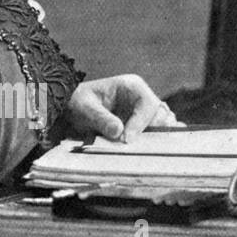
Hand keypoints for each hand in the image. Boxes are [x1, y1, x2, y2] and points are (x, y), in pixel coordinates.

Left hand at [64, 75, 183, 141]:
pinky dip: (154, 142)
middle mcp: (142, 98)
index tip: (126, 139)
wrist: (74, 109)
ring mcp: (144, 113)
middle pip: (160, 114)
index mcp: (131, 86)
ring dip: (156, 137)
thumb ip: (101, 119)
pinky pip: (156, 134)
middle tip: (138, 146)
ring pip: (162, 125)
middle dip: (152, 131)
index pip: (147, 103)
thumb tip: (118, 132)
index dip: (140, 122)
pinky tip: (148, 151)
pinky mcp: (143, 127)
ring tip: (147, 150)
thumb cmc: (80, 103)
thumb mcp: (85, 109)